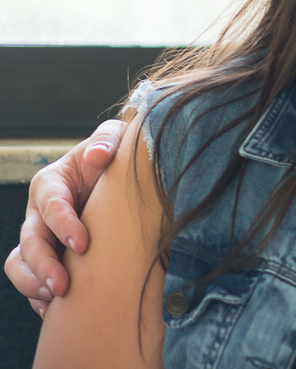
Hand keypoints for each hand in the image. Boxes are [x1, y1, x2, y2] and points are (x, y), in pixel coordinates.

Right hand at [4, 118, 126, 316]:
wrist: (118, 179)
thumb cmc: (114, 156)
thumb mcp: (113, 139)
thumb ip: (107, 141)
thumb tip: (99, 155)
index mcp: (51, 183)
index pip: (51, 205)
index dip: (63, 225)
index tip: (83, 245)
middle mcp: (39, 213)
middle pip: (29, 241)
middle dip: (43, 265)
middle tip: (62, 285)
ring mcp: (41, 238)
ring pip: (20, 263)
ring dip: (32, 283)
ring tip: (53, 299)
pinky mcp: (49, 257)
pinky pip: (30, 281)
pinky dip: (37, 298)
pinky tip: (53, 312)